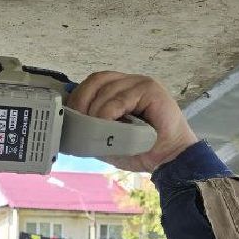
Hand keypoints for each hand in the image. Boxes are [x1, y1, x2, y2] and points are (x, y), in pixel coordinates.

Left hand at [67, 72, 198, 172]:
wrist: (169, 158)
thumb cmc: (143, 150)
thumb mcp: (110, 140)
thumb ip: (94, 129)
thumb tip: (71, 127)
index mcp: (120, 90)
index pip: (93, 83)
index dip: (78, 96)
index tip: (69, 116)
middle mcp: (129, 82)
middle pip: (97, 80)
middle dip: (81, 100)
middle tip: (78, 122)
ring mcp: (140, 83)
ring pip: (106, 89)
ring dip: (95, 111)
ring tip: (93, 129)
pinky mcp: (150, 90)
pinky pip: (120, 99)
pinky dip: (108, 113)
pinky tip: (106, 125)